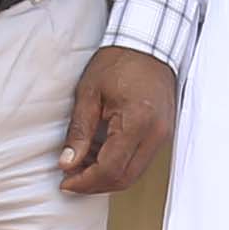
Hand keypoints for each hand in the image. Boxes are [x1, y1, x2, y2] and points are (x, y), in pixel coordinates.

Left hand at [56, 41, 174, 195]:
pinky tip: (99, 152)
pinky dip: (118, 163)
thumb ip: (78, 131)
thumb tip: (67, 162)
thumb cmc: (119, 62)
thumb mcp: (89, 94)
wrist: (148, 45)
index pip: (110, 169)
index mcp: (137, 123)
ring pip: (133, 173)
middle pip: (124, 178)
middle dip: (95, 184)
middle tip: (71, 178)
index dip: (85, 182)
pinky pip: (140, 160)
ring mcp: (162, 135)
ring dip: (106, 175)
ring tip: (81, 162)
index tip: (65, 181)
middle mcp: (155, 134)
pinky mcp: (162, 133)